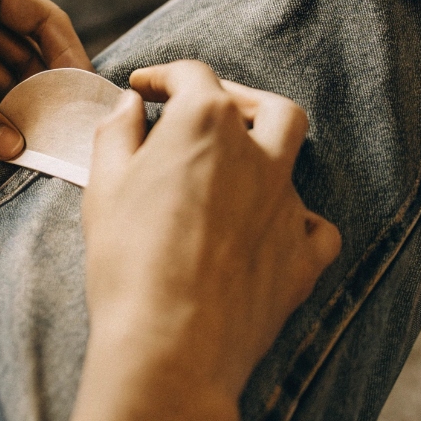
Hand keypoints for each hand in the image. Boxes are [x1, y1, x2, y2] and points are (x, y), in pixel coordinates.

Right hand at [62, 60, 340, 420]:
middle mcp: (257, 155)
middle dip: (235, 98)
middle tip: (204, 112)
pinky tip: (272, 228)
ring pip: (294, 157)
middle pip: (265, 106)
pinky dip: (298, 219)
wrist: (171, 345)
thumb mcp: (103, 185)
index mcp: (205, 125)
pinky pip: (317, 226)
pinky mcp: (303, 257)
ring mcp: (287, 206)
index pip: (192, 76)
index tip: (142, 89)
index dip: (162, 76)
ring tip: (234, 168)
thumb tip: (129, 106)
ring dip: (265, 152)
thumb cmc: (128, 261)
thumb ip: (115, 132)